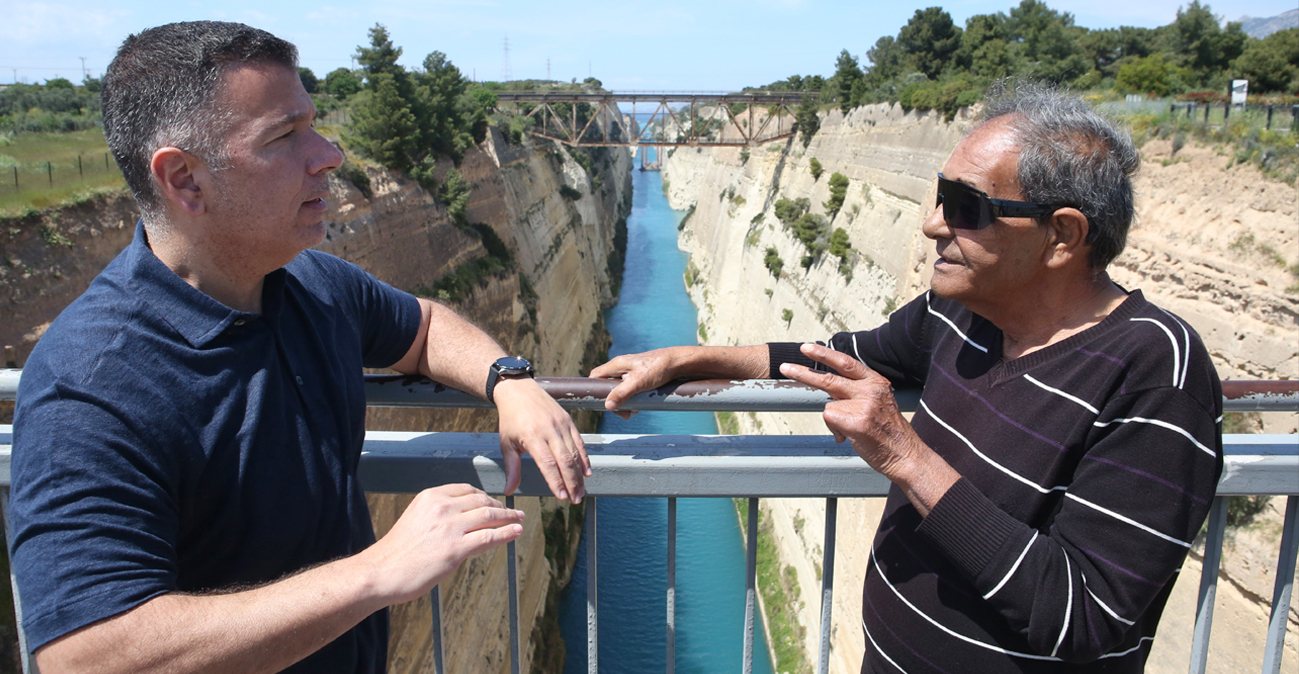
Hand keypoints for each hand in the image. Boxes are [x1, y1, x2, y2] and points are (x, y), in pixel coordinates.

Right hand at [365, 484, 524, 604]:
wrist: (381, 572)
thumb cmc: (396, 552)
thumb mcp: (416, 519)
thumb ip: (438, 515)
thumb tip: (464, 520)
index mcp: (430, 497)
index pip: (466, 489)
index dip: (485, 495)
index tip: (494, 501)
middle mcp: (441, 507)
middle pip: (481, 500)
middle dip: (500, 506)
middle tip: (512, 511)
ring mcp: (450, 527)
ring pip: (489, 516)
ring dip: (508, 517)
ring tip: (519, 519)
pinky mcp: (455, 549)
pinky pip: (488, 537)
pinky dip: (506, 533)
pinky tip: (516, 532)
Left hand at [493, 377, 590, 500]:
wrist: (519, 390)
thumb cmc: (511, 418)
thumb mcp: (506, 443)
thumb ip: (511, 468)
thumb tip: (509, 491)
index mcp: (532, 436)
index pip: (548, 464)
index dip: (556, 482)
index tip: (562, 497)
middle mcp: (549, 430)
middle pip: (565, 461)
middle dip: (572, 483)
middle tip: (575, 500)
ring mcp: (561, 424)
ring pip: (574, 453)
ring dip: (579, 474)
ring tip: (581, 491)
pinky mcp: (568, 421)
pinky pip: (579, 442)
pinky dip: (584, 458)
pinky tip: (586, 472)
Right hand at [589, 348, 681, 418]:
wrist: (678, 362)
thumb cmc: (658, 368)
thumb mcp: (639, 382)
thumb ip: (622, 393)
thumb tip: (608, 406)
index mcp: (617, 364)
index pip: (596, 375)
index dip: (593, 388)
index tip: (598, 403)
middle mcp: (621, 366)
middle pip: (607, 385)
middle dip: (612, 401)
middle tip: (623, 413)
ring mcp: (630, 370)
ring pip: (618, 388)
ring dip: (623, 401)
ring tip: (632, 412)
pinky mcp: (639, 375)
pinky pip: (629, 388)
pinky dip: (631, 398)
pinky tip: (639, 406)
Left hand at [779, 344, 957, 514]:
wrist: (906, 455)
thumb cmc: (888, 433)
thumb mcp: (877, 403)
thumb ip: (856, 393)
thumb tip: (829, 391)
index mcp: (876, 382)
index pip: (846, 362)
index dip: (824, 354)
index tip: (807, 348)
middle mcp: (870, 390)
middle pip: (829, 378)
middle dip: (803, 372)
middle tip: (784, 367)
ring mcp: (864, 405)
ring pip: (829, 405)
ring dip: (834, 420)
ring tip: (851, 431)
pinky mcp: (857, 422)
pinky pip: (831, 420)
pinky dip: (835, 430)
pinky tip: (850, 437)